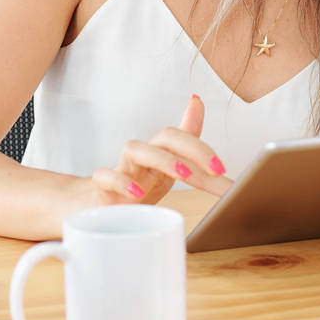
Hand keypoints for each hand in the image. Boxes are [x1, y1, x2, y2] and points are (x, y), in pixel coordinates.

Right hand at [88, 95, 232, 205]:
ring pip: (135, 148)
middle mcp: (143, 157)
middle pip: (166, 137)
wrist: (95, 206)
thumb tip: (205, 113)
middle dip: (194, 148)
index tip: (223, 168)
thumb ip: (191, 151)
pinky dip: (120, 182)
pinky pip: (105, 176)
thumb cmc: (135, 186)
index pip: (184, 138)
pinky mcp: (102, 187)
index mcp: (161, 154)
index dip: (205, 149)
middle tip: (215, 170)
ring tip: (183, 174)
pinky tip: (137, 194)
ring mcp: (122, 169)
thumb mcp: (167, 170)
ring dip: (162, 159)